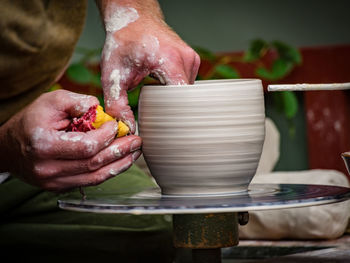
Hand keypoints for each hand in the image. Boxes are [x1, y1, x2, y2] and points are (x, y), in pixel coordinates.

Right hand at [0, 90, 141, 191]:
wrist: (10, 147)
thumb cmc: (32, 121)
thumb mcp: (51, 101)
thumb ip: (77, 101)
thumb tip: (102, 109)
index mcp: (45, 145)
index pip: (86, 146)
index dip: (107, 136)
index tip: (117, 125)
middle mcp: (49, 169)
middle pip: (94, 164)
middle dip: (120, 151)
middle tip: (137, 142)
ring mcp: (54, 182)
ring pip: (95, 177)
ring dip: (119, 165)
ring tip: (134, 153)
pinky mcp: (59, 187)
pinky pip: (89, 182)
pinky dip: (107, 172)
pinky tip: (120, 162)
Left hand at [98, 0, 200, 132]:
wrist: (133, 19)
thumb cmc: (123, 43)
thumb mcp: (113, 75)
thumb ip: (117, 104)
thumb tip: (128, 128)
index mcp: (170, 61)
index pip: (182, 100)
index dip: (174, 117)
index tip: (162, 127)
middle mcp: (186, 58)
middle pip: (186, 99)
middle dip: (172, 110)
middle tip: (154, 115)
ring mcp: (192, 58)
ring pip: (188, 93)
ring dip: (174, 100)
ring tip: (156, 95)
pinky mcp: (192, 60)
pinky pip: (188, 85)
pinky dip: (176, 91)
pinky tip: (162, 87)